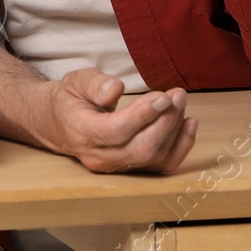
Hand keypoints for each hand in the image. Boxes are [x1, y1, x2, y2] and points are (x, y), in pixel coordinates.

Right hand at [37, 67, 197, 173]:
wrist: (60, 123)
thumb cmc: (70, 99)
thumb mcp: (75, 81)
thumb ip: (95, 83)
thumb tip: (116, 89)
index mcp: (82, 133)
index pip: (116, 131)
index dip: (142, 116)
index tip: (162, 97)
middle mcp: (99, 157)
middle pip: (140, 148)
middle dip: (165, 121)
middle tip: (176, 94)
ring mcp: (115, 167)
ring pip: (153, 157)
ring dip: (174, 129)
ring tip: (179, 101)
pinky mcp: (130, 169)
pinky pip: (161, 165)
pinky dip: (180, 146)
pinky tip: (189, 124)